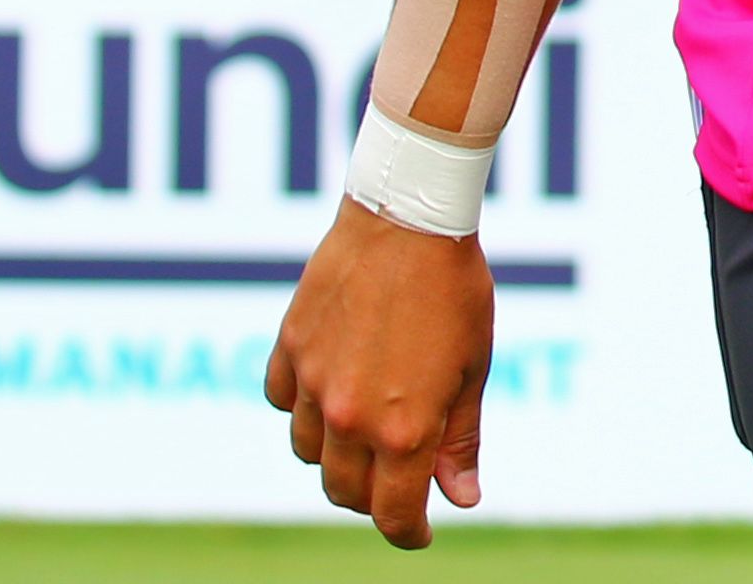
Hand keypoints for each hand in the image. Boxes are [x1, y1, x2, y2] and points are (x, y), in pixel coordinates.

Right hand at [267, 200, 496, 546]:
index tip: (417, 532)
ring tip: (364, 428)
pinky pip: (280, 400)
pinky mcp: (288, 349)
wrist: (408, 219)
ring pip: (306, 450)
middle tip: (397, 479)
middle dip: (371, 497)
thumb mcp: (472, 370)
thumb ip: (459, 440)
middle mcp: (348, 415)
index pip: (391, 513)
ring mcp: (311, 383)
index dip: (406, 532)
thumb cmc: (455, 292)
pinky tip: (328, 388)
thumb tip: (459, 498)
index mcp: (403, 427)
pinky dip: (300, 406)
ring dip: (333, 452)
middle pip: (344, 490)